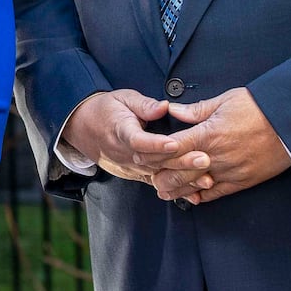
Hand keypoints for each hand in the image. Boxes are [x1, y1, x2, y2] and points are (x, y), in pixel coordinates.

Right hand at [64, 89, 210, 185]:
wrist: (83, 128)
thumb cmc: (106, 111)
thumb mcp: (123, 98)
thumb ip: (144, 104)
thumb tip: (163, 107)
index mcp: (120, 131)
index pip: (138, 141)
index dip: (157, 144)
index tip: (175, 143)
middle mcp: (125, 153)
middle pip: (154, 161)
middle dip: (180, 161)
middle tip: (204, 159)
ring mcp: (130, 167)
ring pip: (158, 175)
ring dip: (182, 177)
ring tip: (206, 177)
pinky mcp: (136, 174)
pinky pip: (156, 182)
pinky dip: (176, 188)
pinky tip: (195, 193)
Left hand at [157, 88, 290, 203]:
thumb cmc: (258, 108)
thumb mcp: (225, 101)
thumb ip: (196, 109)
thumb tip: (172, 110)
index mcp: (208, 134)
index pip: (172, 147)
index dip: (153, 152)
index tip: (140, 153)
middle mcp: (216, 156)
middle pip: (179, 171)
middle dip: (161, 174)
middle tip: (147, 176)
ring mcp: (229, 171)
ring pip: (195, 185)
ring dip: (177, 188)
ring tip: (162, 190)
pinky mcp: (242, 181)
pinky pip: (217, 193)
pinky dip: (201, 195)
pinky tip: (190, 196)